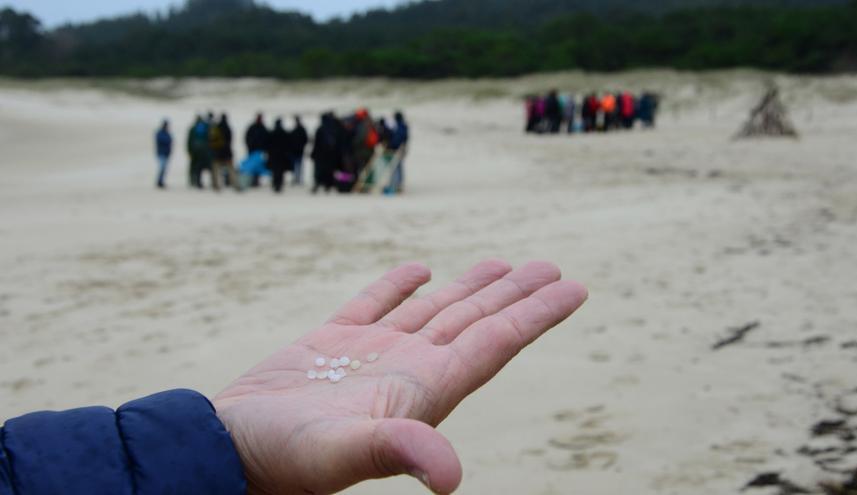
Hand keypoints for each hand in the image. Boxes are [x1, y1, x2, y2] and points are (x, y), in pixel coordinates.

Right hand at [214, 260, 587, 493]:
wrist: (224, 449)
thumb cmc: (280, 458)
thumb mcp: (339, 453)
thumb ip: (397, 449)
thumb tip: (452, 476)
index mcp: (422, 390)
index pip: (495, 343)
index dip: (537, 315)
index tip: (575, 287)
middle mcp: (406, 370)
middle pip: (475, 321)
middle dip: (515, 295)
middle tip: (552, 268)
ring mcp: (370, 355)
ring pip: (432, 310)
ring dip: (469, 287)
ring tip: (502, 264)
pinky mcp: (329, 342)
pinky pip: (374, 304)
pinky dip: (397, 285)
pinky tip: (418, 270)